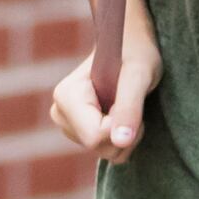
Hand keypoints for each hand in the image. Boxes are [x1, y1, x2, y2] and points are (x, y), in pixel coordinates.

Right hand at [49, 12, 158, 161]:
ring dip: (127, 135)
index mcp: (66, 96)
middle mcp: (60, 112)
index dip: (121, 124)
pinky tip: (122, 114)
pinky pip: (107, 151)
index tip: (129, 98)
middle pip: (98, 147)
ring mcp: (68, 124)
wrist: (131, 46)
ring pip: (105, 152)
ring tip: (128, 104)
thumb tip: (120, 141)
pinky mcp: (79, 132)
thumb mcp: (138, 75)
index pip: (94, 136)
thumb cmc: (136, 53)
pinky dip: (123, 139)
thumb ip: (129, 108)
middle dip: (126, 131)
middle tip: (132, 100)